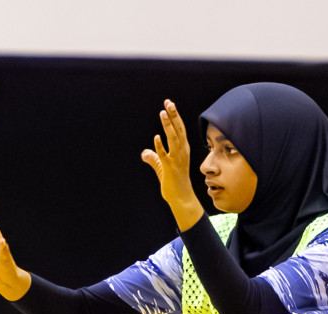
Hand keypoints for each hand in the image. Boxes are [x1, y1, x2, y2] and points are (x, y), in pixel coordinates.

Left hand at [140, 99, 203, 231]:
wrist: (181, 198)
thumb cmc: (174, 182)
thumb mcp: (162, 168)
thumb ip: (153, 158)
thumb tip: (144, 153)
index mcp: (183, 149)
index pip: (180, 129)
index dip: (175, 116)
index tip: (170, 104)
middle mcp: (182, 152)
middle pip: (178, 130)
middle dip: (174, 115)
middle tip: (169, 102)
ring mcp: (177, 160)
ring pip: (173, 139)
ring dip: (168, 126)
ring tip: (163, 112)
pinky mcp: (170, 168)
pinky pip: (164, 155)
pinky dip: (160, 146)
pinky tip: (156, 137)